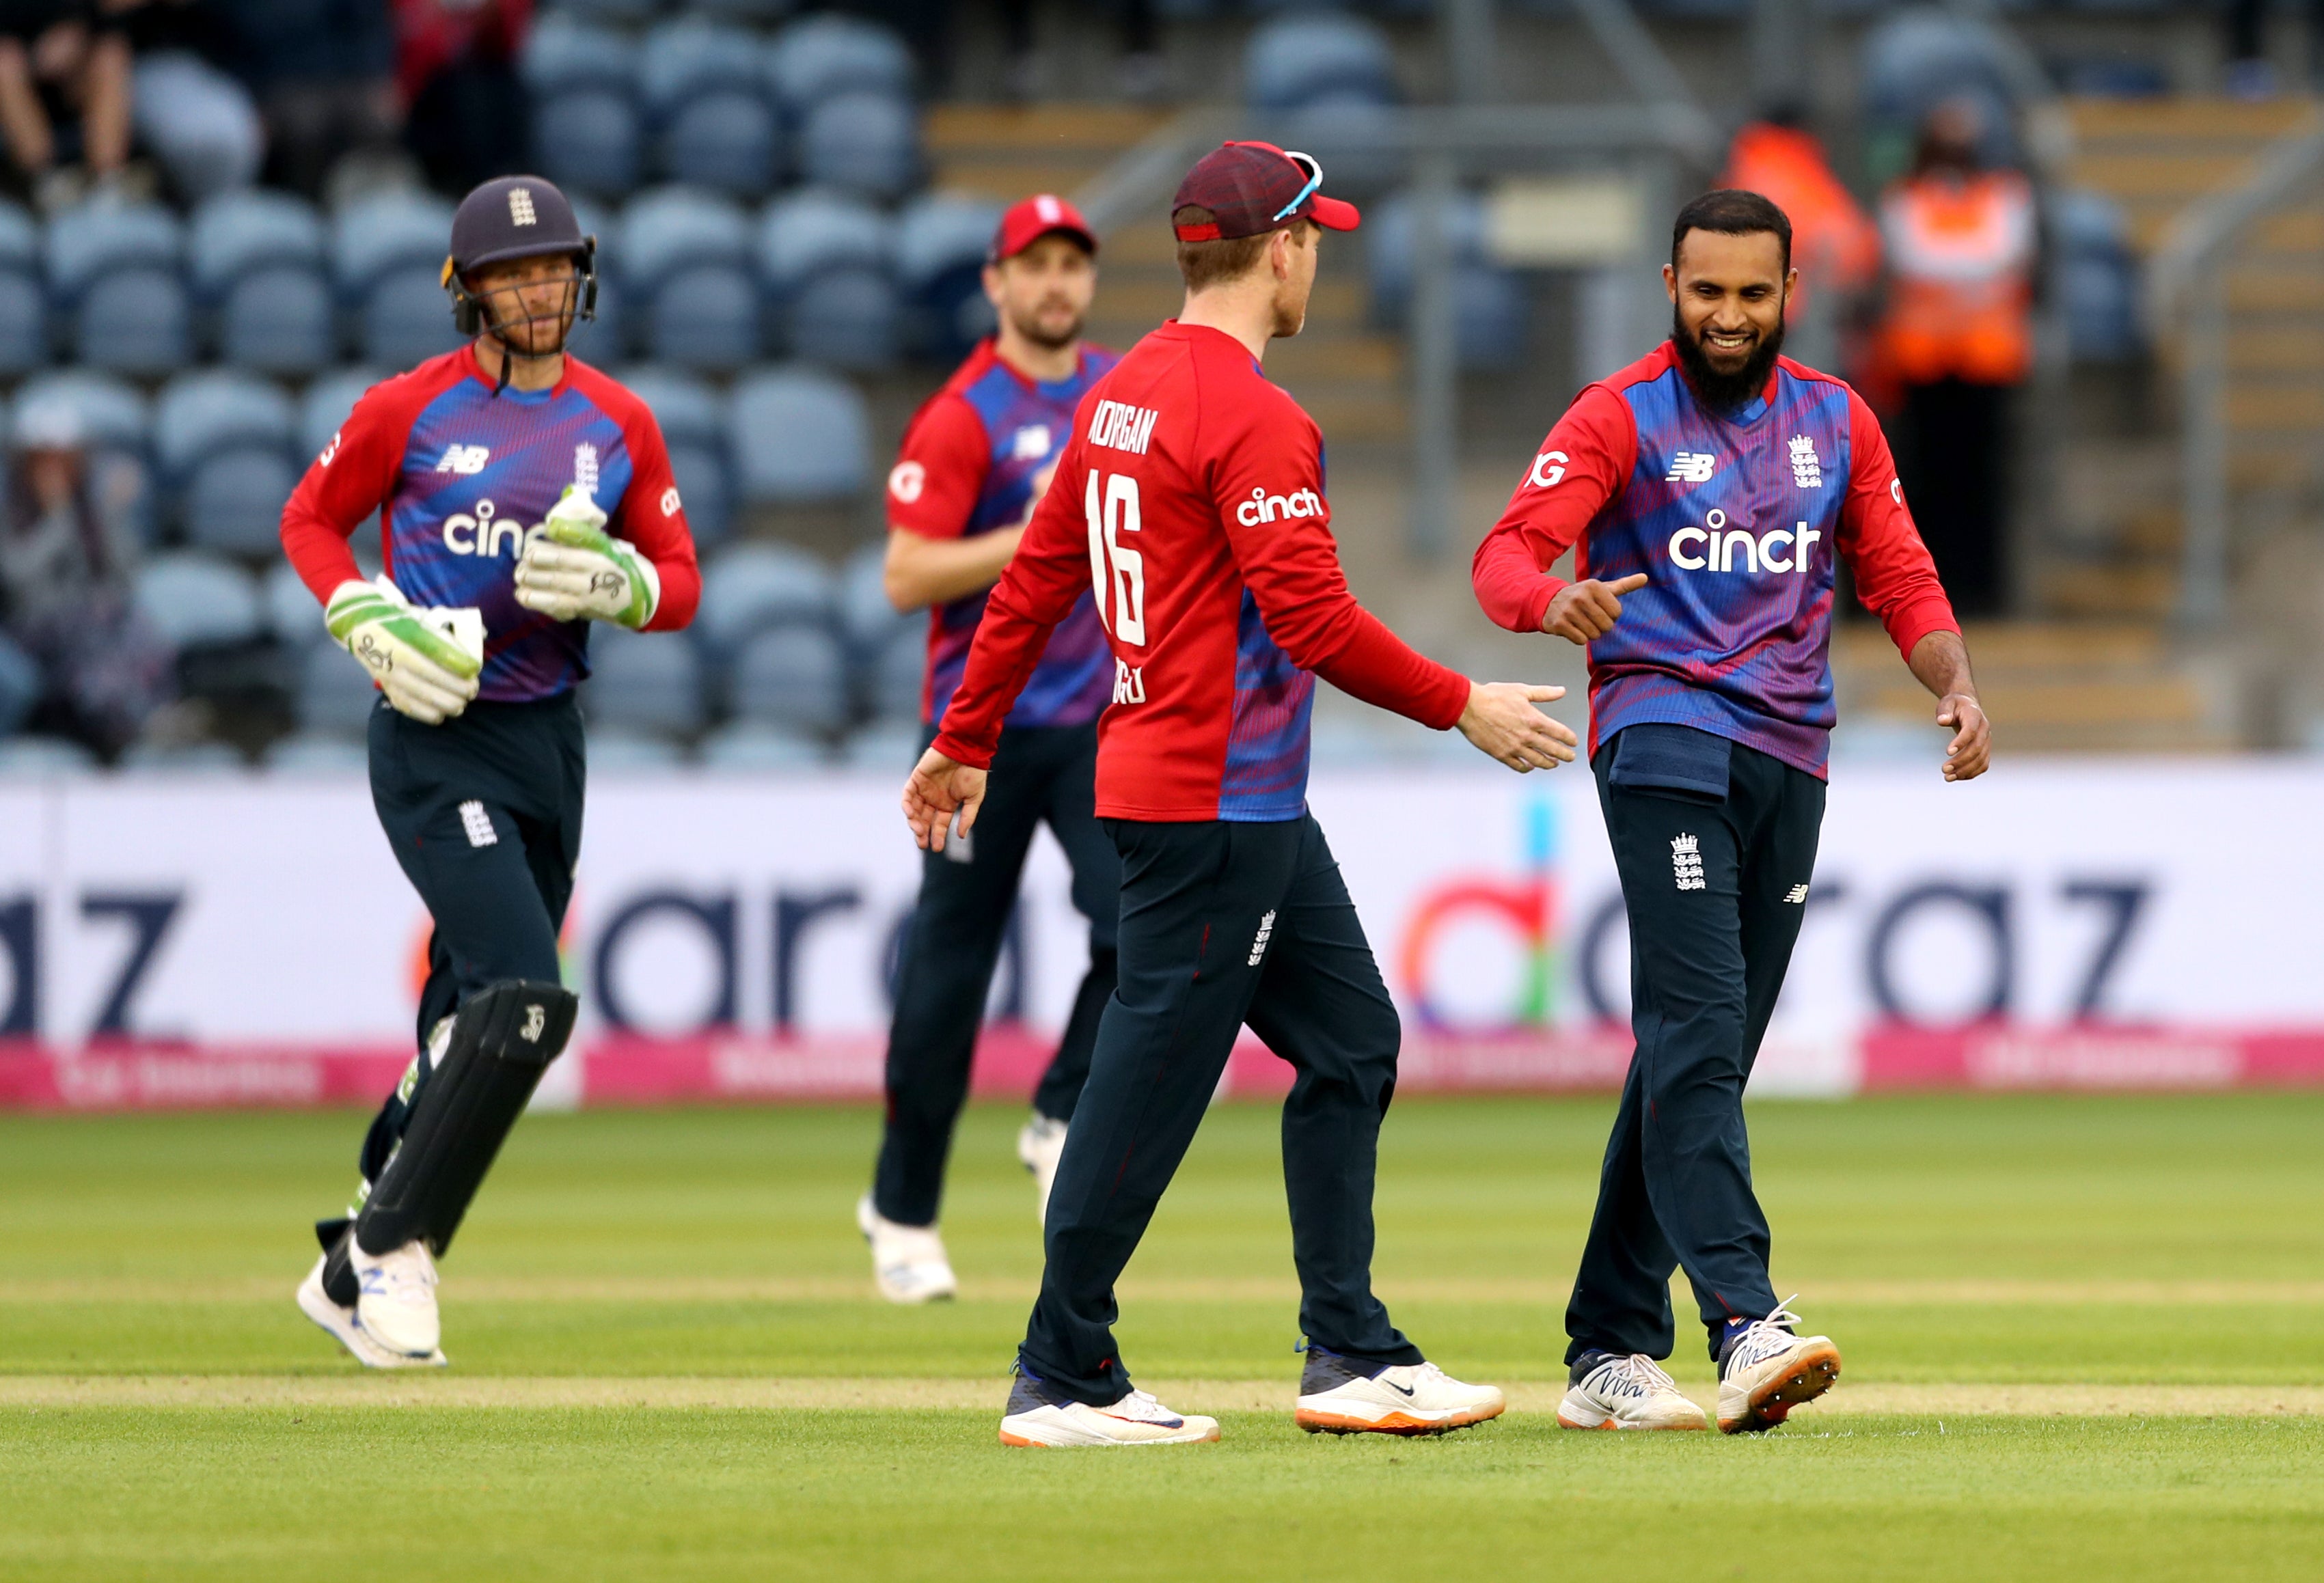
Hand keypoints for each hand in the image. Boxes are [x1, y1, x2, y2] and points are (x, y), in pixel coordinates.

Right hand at [325, 578, 481, 724]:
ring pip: (422, 695)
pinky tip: (441, 714)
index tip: (474, 669)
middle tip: (472, 690)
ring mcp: (389, 673)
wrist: (362, 626)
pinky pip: (408, 707)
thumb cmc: (401, 621)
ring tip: (461, 704)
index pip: (437, 649)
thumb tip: (482, 636)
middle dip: (459, 687)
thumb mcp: (423, 617)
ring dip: (447, 704)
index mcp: (408, 632)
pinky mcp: (385, 687)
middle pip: (433, 676)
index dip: (459, 662)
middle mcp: (397, 653)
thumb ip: (450, 629)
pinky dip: (428, 714)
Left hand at [513, 486, 660, 627]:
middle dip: (535, 559)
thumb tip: (556, 521)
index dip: (553, 540)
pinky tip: (523, 595)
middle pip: (560, 562)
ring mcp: (589, 592)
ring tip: (520, 576)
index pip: (576, 541)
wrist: (644, 599)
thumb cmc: (621, 566)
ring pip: (555, 584)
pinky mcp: (584, 610)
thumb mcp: (609, 545)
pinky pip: (557, 606)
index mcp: (602, 551)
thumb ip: (584, 534)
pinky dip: (538, 601)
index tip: (539, 538)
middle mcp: (596, 570)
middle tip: (524, 558)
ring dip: (532, 580)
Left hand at [902, 748, 987, 851]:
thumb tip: (961, 836)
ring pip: (914, 810)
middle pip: (924, 820)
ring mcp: (924, 789)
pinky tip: (911, 815)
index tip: (937, 848)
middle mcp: (934, 798)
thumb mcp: (974, 798)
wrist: (967, 749)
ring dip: (914, 822)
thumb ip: (968, 817)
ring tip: (919, 831)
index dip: (937, 836)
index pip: (939, 824)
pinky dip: (907, 805)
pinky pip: (908, 794)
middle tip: (923, 844)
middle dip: (923, 833)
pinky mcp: (916, 778)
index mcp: (947, 804)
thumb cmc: (973, 772)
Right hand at [1456, 682, 1578, 772]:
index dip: (1569, 739)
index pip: (1559, 733)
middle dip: (1565, 755)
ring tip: (1554, 764)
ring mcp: (1515, 747)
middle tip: (1571, 757)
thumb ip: (1544, 693)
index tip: (1574, 742)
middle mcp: (1527, 736)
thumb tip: (1562, 691)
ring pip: (1538, 761)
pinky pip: (1519, 766)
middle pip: (1552, 750)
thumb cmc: (1494, 696)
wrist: (1469, 707)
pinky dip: (1527, 768)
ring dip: (1549, 764)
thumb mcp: (1521, 690)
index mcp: (1534, 719)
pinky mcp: (1502, 754)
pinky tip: (1530, 767)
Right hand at [1541, 573, 1648, 644]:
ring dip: (1590, 632)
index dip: (1611, 615)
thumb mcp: (1602, 588)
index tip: (1600, 608)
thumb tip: (1645, 577)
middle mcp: (1581, 597)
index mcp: (1594, 586)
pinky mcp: (1559, 624)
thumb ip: (1624, 584)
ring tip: (1581, 622)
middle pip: (1606, 625)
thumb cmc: (1582, 596)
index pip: (1616, 613)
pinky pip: (1581, 640)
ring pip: (1594, 635)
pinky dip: (1579, 637)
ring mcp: (1568, 611)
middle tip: (1590, 617)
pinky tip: (1572, 627)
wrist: (1549, 601)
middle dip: (1601, 625)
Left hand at [1938, 693, 1989, 781]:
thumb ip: (1944, 712)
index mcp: (1975, 715)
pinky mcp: (1985, 750)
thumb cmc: (1954, 705)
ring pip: (1981, 759)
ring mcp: (1987, 741)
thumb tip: (1942, 721)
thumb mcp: (1947, 704)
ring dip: (1965, 770)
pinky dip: (1971, 773)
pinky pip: (1982, 765)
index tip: (1947, 752)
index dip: (1961, 742)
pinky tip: (1956, 777)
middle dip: (1961, 761)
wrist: (1967, 706)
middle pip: (1977, 748)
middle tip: (1944, 770)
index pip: (1971, 731)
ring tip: (1948, 777)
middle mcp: (1984, 729)